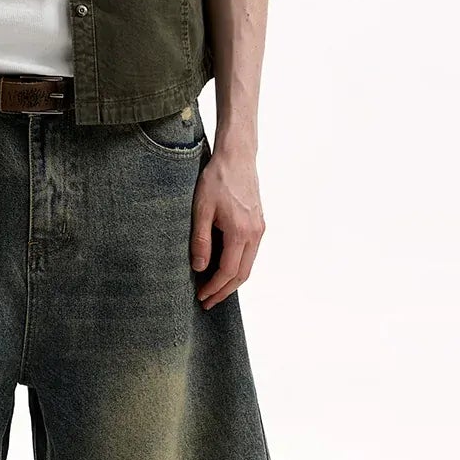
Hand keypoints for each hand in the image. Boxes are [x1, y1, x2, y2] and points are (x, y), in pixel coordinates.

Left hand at [190, 138, 264, 308]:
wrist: (237, 157)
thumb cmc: (216, 179)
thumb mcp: (201, 209)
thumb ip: (201, 240)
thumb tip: (200, 267)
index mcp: (240, 232)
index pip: (227, 271)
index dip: (214, 287)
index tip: (201, 296)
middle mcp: (255, 234)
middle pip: (242, 274)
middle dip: (224, 291)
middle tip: (207, 302)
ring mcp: (259, 229)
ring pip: (248, 266)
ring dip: (231, 281)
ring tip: (214, 290)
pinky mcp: (259, 224)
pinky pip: (250, 254)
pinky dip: (238, 267)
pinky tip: (224, 269)